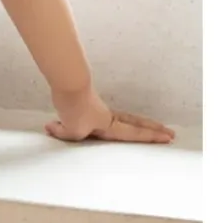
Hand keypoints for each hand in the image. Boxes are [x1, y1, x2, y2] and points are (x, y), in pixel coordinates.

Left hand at [46, 87, 174, 143]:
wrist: (68, 84)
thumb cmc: (75, 108)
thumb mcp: (71, 129)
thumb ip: (65, 132)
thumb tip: (53, 127)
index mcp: (109, 125)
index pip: (133, 133)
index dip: (150, 137)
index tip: (167, 137)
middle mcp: (108, 117)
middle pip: (135, 122)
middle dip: (150, 128)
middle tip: (168, 131)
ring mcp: (99, 108)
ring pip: (122, 117)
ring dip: (135, 122)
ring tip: (146, 126)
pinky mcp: (89, 101)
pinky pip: (103, 113)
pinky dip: (111, 118)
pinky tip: (106, 118)